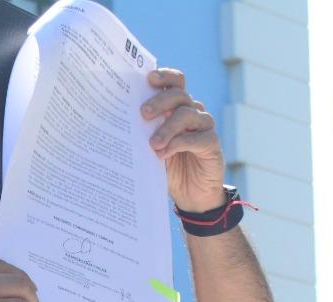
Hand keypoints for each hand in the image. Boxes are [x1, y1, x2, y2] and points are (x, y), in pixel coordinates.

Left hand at [140, 69, 225, 213]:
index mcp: (177, 107)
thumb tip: (120, 120)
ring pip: (188, 115)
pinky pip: (196, 138)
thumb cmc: (169, 166)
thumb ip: (145, 132)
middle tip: (143, 113)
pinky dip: (178, 144)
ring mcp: (204, 127)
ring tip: (153, 143)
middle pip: (180, 95)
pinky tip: (164, 153)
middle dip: (160, 101)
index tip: (149, 78)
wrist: (191, 194)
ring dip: (167, 128)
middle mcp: (193, 112)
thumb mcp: (153, 147)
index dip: (165, 76)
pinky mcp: (212, 144)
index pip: (176, 82)